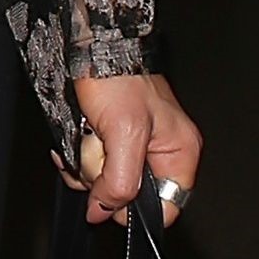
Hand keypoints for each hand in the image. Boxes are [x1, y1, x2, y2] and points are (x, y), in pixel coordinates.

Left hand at [63, 70, 202, 230]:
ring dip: (87, 164)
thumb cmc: (119, 77)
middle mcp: (160, 154)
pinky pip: (92, 165)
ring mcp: (135, 148)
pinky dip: (79, 154)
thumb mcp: (125, 134)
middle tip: (98, 149)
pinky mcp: (112, 140)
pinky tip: (78, 135)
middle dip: (103, 178)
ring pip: (105, 182)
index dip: (133, 209)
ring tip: (87, 135)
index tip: (110, 195)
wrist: (93, 47)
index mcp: (179, 154)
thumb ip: (120, 181)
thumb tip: (103, 212)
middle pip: (129, 197)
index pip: (165, 209)